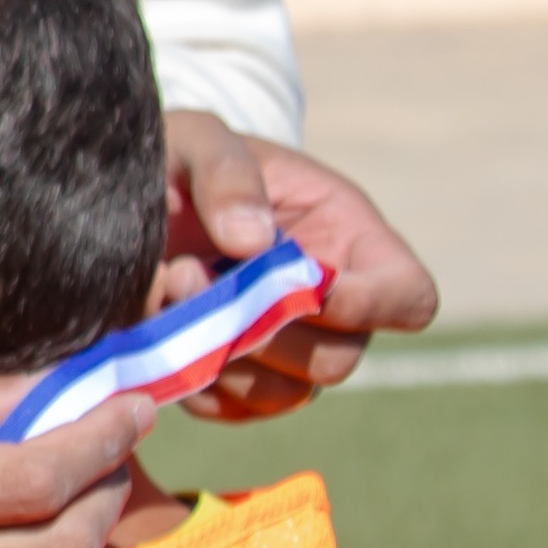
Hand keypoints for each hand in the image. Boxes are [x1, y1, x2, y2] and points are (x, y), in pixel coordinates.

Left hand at [159, 111, 441, 422]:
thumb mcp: (198, 140)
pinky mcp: (235, 381)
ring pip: (284, 392)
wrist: (137, 197)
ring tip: (168, 287)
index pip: (411, 298)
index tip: (305, 282)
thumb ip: (227, 172)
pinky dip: (193, 375)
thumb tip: (253, 241)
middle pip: (338, 358)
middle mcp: (332, 307)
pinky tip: (162, 323)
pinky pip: (231, 407)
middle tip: (189, 274)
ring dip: (221, 351)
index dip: (373, 303)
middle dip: (264, 327)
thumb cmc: (185, 159)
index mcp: (351, 239)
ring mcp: (287, 350)